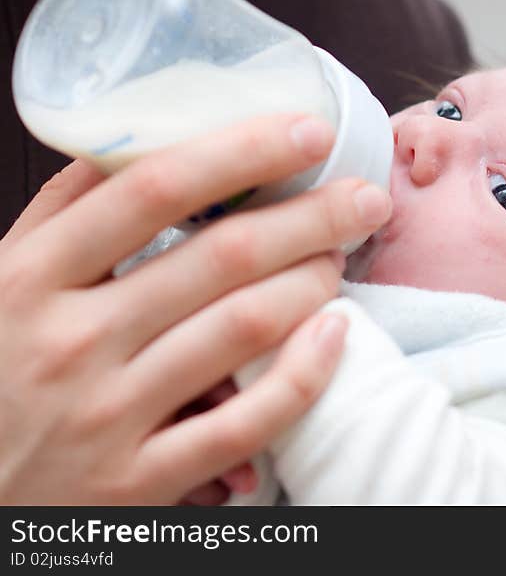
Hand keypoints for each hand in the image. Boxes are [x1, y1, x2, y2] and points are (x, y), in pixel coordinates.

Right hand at [0, 114, 390, 503]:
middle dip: (313, 216)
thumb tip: (138, 137)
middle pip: (222, 256)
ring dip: (313, 282)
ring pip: (246, 328)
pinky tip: (335, 336)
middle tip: (363, 199)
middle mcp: (71, 342)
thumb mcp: (2, 280)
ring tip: (338, 258)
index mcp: (33, 276)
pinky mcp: (141, 479)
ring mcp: (108, 415)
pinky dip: (304, 373)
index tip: (310, 131)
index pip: (154, 188)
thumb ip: (66, 209)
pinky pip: (247, 421)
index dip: (244, 151)